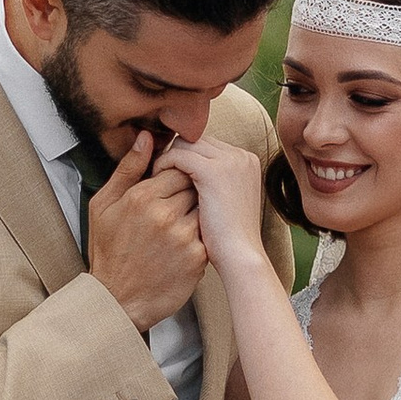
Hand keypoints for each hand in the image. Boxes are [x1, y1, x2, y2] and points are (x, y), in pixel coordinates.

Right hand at [87, 133, 206, 331]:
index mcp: (141, 196)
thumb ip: (127, 169)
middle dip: (190, 190)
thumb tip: (147, 137)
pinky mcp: (197, 256)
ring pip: (205, 207)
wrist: (118, 300)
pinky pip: (208, 232)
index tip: (169, 187)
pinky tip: (182, 244)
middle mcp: (164, 214)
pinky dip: (200, 235)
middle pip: (195, 185)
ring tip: (178, 225)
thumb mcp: (103, 206)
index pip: (177, 167)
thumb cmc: (108, 251)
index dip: (176, 175)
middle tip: (176, 205)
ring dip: (197, 212)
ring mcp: (184, 236)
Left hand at [169, 128, 268, 272]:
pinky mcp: (214, 171)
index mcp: (246, 162)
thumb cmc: (229, 240)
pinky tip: (155, 184)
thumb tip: (188, 172)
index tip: (168, 175)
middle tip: (157, 176)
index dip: (185, 157)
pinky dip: (164, 165)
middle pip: (196, 140)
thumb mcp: (224, 204)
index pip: (207, 146)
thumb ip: (213, 183)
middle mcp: (241, 156)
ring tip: (156, 180)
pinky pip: (178, 155)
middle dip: (175, 155)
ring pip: (186, 143)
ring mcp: (230, 161)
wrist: (240, 258)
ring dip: (168, 158)